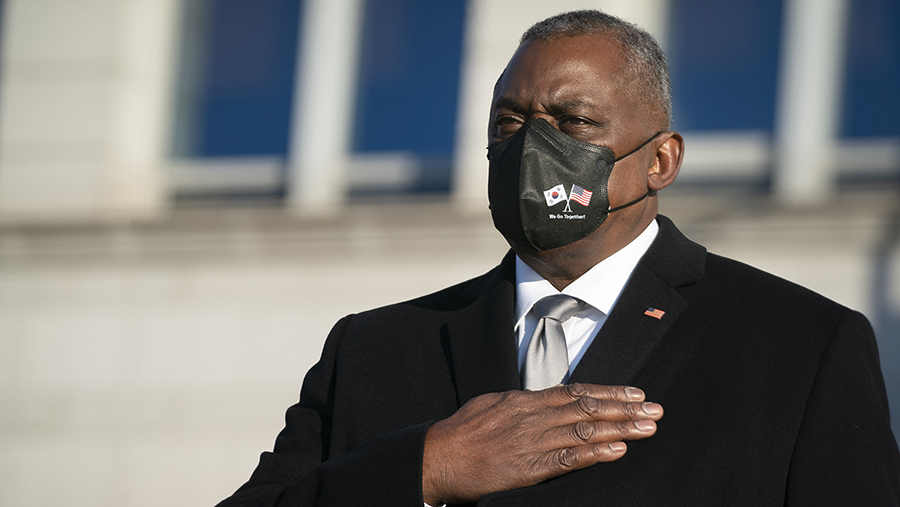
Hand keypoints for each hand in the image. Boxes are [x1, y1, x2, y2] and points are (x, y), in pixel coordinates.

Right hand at [421, 383, 662, 504]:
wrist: (441, 456)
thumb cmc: (463, 431)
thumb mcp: (493, 404)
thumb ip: (522, 403)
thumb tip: (543, 400)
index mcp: (526, 400)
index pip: (576, 392)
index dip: (608, 392)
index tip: (634, 393)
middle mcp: (535, 417)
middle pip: (588, 408)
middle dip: (624, 408)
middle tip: (654, 408)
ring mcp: (534, 441)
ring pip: (585, 430)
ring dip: (620, 429)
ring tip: (648, 427)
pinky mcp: (530, 467)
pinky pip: (569, 459)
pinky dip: (596, 454)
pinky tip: (618, 450)